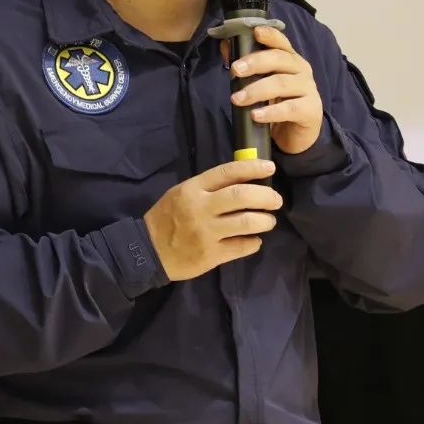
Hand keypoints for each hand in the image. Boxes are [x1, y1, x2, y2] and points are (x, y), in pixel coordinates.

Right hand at [143, 159, 282, 281]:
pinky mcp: (211, 255)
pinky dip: (254, 243)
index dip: (253, 168)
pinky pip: (242, 247)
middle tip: (275, 200)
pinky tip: (253, 240)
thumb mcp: (182, 193)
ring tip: (268, 221)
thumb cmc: (167, 218)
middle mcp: (200, 208)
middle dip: (266, 196)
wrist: (148, 251)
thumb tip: (244, 178)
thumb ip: (209, 186)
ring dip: (265, 220)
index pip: (228, 172)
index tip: (270, 168)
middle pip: (242, 196)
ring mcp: (206, 233)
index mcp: (193, 189)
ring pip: (247, 222)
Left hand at [223, 25, 323, 155]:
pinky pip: (290, 109)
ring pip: (282, 84)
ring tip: (237, 99)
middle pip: (280, 60)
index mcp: (291, 60)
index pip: (282, 43)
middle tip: (235, 70)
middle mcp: (302, 71)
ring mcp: (308, 90)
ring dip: (256, 90)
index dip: (270, 35)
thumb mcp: (262, 83)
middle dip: (255, 63)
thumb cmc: (278, 104)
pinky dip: (271, 112)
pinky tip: (255, 115)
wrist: (297, 134)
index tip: (255, 32)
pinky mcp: (310, 111)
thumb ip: (246, 66)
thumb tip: (226, 46)